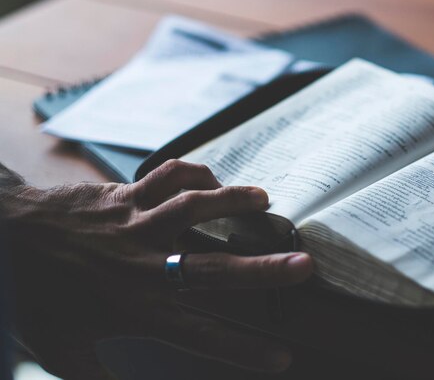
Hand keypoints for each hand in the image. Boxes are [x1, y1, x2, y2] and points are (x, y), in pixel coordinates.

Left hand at [2, 160, 312, 378]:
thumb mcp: (64, 347)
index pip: (199, 333)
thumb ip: (99, 373)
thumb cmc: (36, 295)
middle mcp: (143, 263)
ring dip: (234, 202)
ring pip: (195, 207)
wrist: (4, 238)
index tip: (280, 357)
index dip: (242, 349)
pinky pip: (168, 175)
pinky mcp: (127, 194)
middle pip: (213, 268)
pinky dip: (196, 173)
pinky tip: (213, 180)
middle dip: (263, 270)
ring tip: (265, 201)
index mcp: (133, 307)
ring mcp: (137, 222)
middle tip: (304, 266)